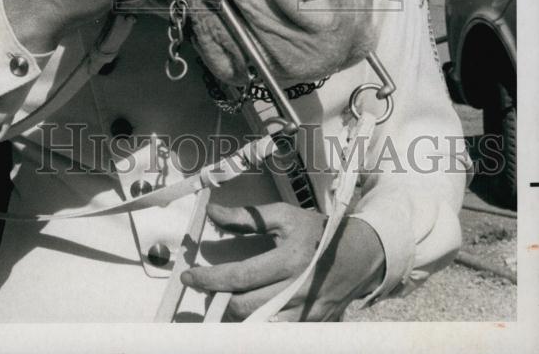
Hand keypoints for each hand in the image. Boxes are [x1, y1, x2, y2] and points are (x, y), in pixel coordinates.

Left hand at [180, 202, 384, 320]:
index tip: (189, 276)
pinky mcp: (311, 326)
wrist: (357, 255)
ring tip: (225, 299)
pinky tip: (249, 311)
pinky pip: (276, 332)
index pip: (239, 277)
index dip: (210, 279)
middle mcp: (296, 291)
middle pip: (244, 307)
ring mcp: (305, 314)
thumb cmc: (315, 232)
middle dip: (218, 299)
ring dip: (235, 316)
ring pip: (258, 325)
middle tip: (206, 287)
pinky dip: (258, 324)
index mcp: (288, 261)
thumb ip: (246, 217)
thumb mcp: (282, 216)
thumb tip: (212, 213)